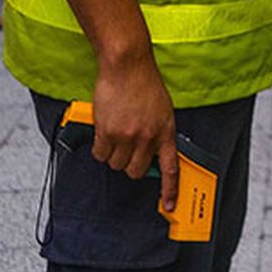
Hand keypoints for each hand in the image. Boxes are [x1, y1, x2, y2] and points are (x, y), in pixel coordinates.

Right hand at [91, 53, 178, 211]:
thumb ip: (158, 132)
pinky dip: (100, 148)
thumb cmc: (145, 84)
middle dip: (129, 164)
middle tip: (126, 148)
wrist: (127, 65)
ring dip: (113, 154)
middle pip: (136, 171)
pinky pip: (100, 155)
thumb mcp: (162, 110)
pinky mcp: (108, 132)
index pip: (171, 168)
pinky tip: (103, 131)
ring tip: (115, 133)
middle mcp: (149, 137)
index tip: (169, 207)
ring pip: (116, 164)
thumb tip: (152, 155)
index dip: (170, 190)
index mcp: (166, 131)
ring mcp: (128, 136)